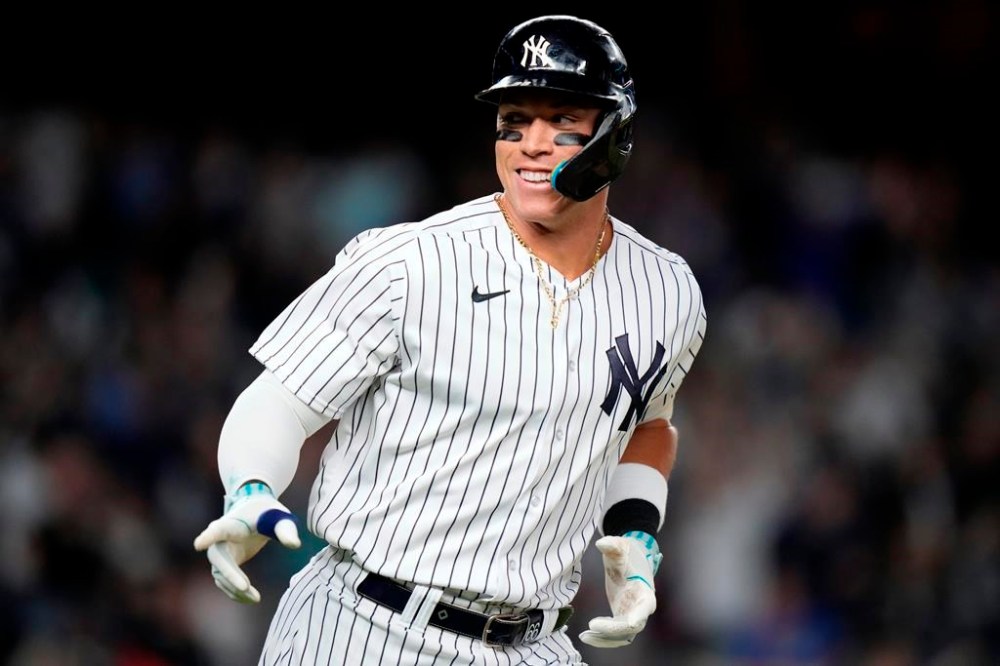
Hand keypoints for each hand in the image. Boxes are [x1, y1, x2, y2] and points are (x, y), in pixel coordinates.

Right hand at [193, 481, 300, 603]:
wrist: (256, 511)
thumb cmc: (267, 512)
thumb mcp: (280, 517)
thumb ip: (286, 530)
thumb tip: (294, 545)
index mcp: (232, 523)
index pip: (218, 529)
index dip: (209, 537)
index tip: (199, 544)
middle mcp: (220, 539)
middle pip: (218, 558)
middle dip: (230, 574)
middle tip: (245, 588)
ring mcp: (220, 553)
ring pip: (220, 575)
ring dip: (235, 588)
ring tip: (256, 598)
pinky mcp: (225, 564)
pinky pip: (225, 581)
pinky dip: (235, 591)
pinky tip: (251, 598)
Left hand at [579, 531, 660, 647]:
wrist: (629, 557)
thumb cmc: (627, 552)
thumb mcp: (620, 546)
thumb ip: (612, 544)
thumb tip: (601, 543)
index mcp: (645, 591)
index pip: (645, 606)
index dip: (639, 615)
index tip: (630, 622)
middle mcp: (641, 607)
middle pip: (632, 626)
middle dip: (613, 629)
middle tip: (592, 625)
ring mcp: (632, 614)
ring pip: (622, 635)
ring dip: (605, 639)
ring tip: (585, 636)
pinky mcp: (621, 617)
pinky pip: (614, 634)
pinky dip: (602, 637)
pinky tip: (587, 635)